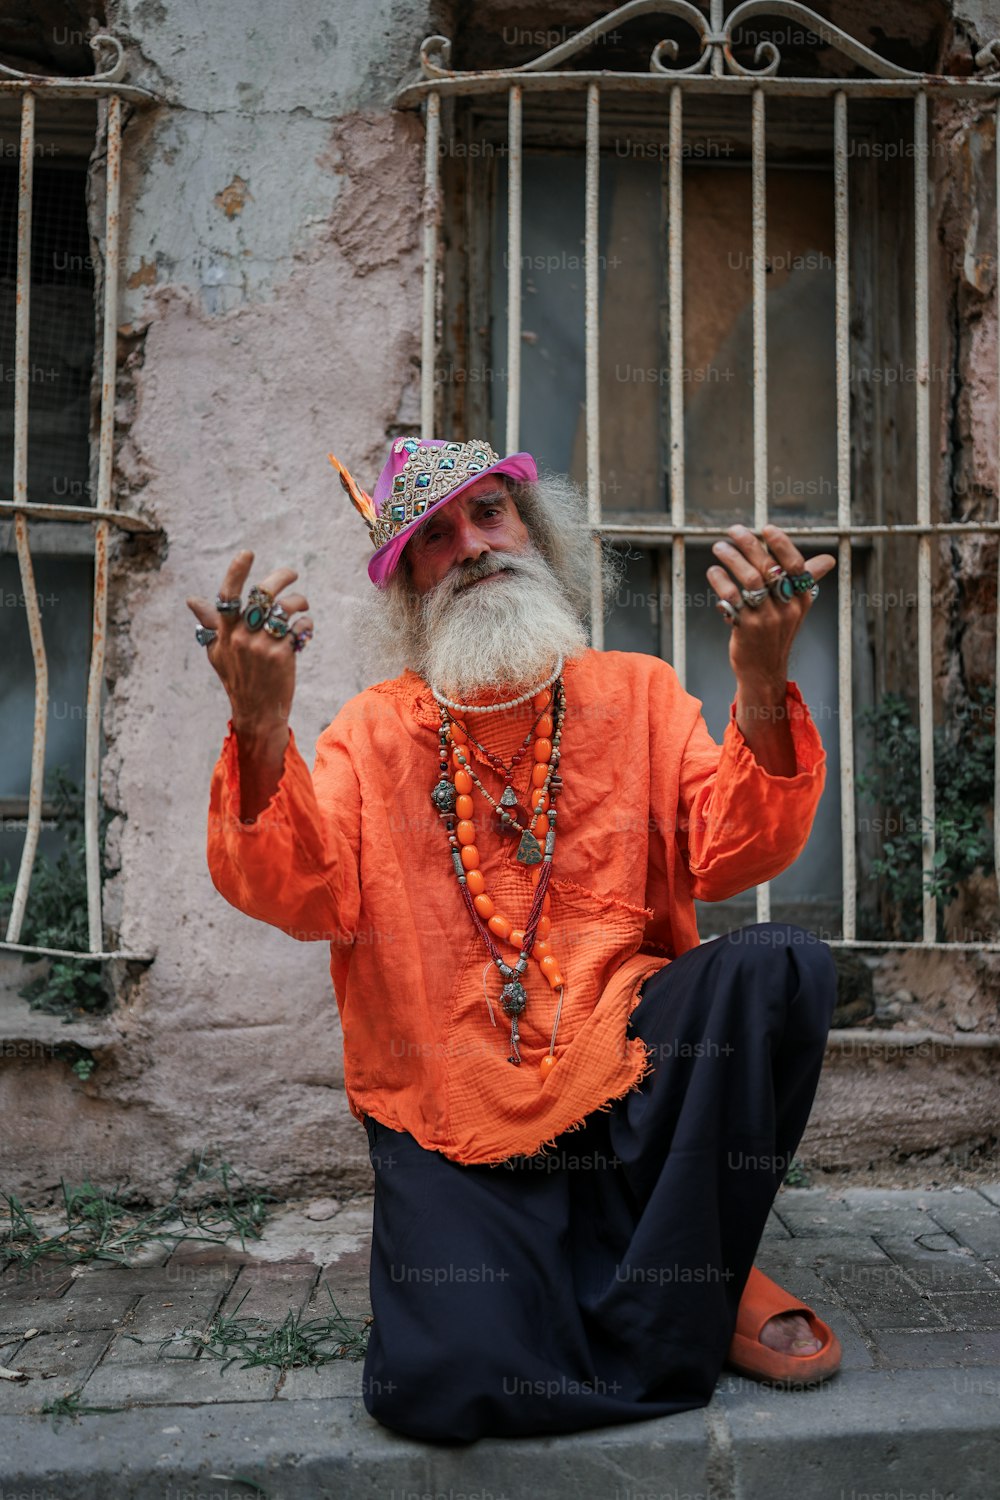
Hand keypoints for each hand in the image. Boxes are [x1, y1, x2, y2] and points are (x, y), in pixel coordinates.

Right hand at [185, 550, 313, 741]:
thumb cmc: (237, 678)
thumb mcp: (218, 652)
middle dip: (281, 576)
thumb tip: (191, 600)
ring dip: (299, 602)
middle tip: (292, 574)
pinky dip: (306, 627)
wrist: (256, 711)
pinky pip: (300, 628)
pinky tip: (303, 632)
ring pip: (286, 607)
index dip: (237, 571)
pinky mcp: (283, 655)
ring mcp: (262, 645)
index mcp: (224, 632)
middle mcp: (241, 636)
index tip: (248, 553)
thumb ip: (209, 623)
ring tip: (301, 607)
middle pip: (263, 593)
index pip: (227, 595)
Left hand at [706, 524, 835, 694]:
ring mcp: (767, 619)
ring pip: (750, 579)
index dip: (782, 544)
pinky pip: (732, 597)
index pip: (795, 565)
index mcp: (802, 599)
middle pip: (769, 568)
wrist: (763, 670)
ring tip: (720, 547)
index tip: (766, 528)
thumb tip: (829, 560)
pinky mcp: (746, 628)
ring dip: (732, 559)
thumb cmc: (778, 633)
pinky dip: (720, 581)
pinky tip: (714, 572)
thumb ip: (807, 580)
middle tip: (734, 530)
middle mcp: (787, 608)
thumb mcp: (797, 609)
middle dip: (750, 544)